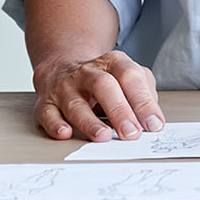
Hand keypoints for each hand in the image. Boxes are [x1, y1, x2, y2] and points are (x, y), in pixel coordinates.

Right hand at [32, 51, 165, 141]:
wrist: (63, 68)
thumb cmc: (105, 79)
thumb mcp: (129, 77)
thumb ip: (144, 95)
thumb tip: (153, 121)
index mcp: (113, 63)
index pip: (130, 77)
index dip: (143, 101)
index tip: (153, 124)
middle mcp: (87, 73)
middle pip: (104, 87)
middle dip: (119, 111)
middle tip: (132, 133)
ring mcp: (65, 88)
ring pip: (75, 104)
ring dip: (90, 122)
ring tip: (103, 136)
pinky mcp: (46, 104)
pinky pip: (48, 114)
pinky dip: (55, 125)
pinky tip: (65, 133)